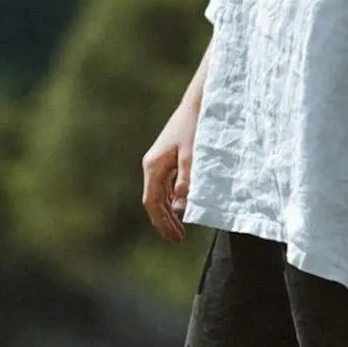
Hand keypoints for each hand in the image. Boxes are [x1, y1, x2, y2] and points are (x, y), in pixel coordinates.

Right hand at [141, 102, 198, 240]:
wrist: (195, 106)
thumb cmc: (194, 130)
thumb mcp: (193, 157)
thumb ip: (187, 182)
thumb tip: (181, 209)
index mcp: (153, 166)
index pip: (152, 202)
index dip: (162, 222)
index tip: (174, 238)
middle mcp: (152, 166)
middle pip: (153, 201)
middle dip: (163, 222)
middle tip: (177, 240)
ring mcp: (158, 163)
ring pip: (158, 195)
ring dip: (167, 213)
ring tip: (178, 230)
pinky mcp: (166, 160)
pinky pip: (164, 187)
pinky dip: (170, 202)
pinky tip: (178, 209)